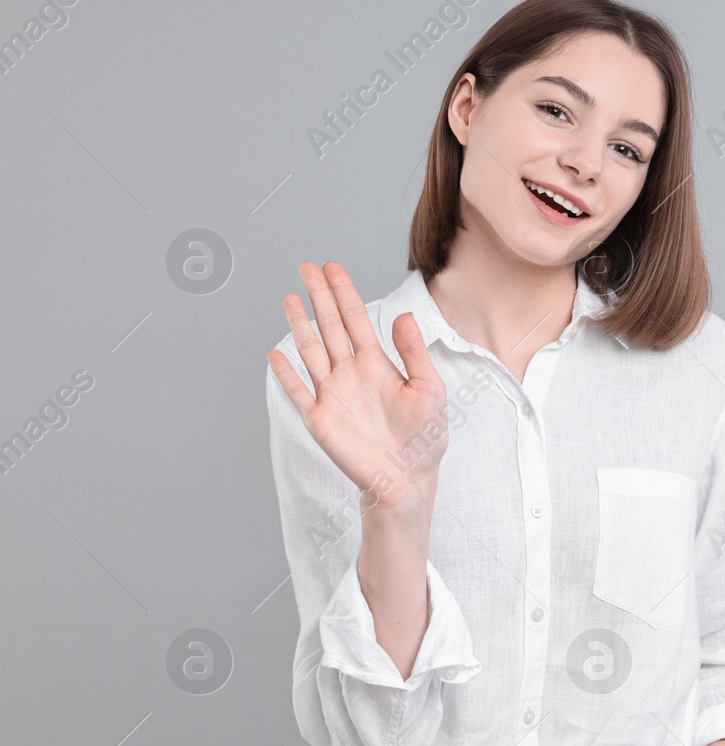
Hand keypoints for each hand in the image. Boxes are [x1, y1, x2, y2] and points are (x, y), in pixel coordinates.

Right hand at [267, 261, 448, 518]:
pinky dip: (286, 373)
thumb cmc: (423, 438)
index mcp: (377, 364)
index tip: (332, 267)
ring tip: (290, 297)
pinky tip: (275, 353)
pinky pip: (299, 391)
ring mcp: (333, 395)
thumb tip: (404, 314)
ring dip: (299, 324)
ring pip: (311, 351)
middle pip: (330, 327)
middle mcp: (351, 374)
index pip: (356, 320)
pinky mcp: (321, 419)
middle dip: (319, 296)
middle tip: (306, 266)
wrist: (409, 479)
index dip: (344, 293)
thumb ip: (414, 352)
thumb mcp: (429, 389)